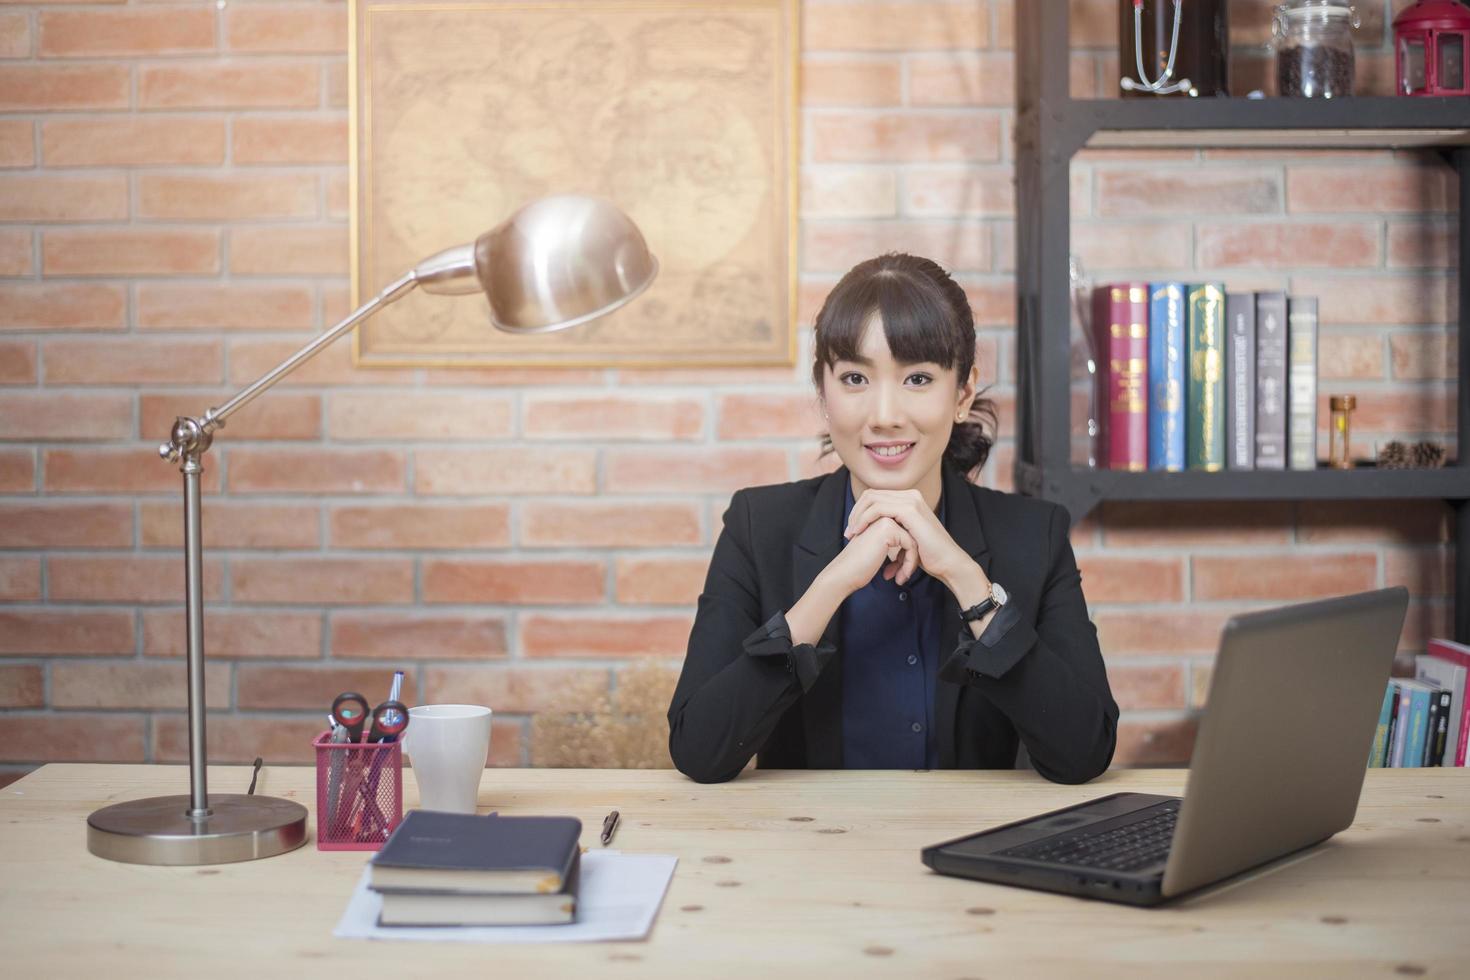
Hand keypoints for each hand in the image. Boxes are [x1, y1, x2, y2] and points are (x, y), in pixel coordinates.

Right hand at [821, 516, 918, 595]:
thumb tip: (914, 546)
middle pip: (912, 536)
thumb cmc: (859, 566)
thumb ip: (893, 543)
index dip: (905, 555)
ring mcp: (885, 520)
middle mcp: (882, 515)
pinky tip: (898, 577)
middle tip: (901, 575)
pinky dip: (909, 564)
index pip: (906, 534)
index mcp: (879, 518)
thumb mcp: (879, 550)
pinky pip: (911, 546)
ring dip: (910, 562)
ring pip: (914, 541)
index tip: (898, 571)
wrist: (844, 574)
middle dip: (909, 558)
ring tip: (900, 577)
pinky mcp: (888, 529)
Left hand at [843, 488, 973, 588]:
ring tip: (851, 535)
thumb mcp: (906, 538)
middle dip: (855, 513)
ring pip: (871, 499)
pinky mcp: (910, 510)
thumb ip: (892, 530)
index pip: (875, 496)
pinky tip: (860, 533)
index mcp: (908, 499)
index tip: (852, 530)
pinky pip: (878, 509)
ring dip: (857, 517)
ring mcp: (911, 501)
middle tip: (848, 533)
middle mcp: (910, 495)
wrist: (947, 563)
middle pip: (870, 494)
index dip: (859, 511)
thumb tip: (874, 533)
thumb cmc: (928, 555)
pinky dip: (865, 519)